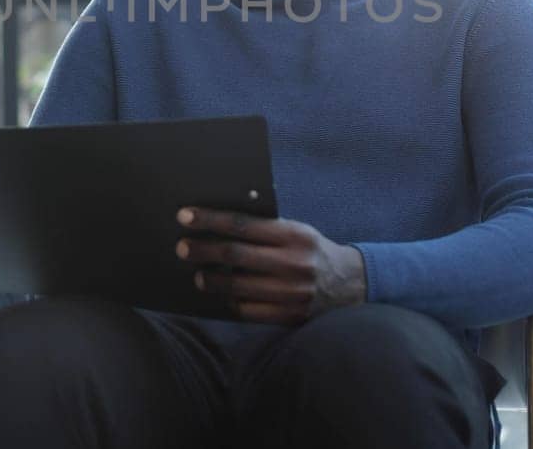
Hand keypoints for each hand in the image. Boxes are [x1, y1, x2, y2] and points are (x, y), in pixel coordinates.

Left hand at [176, 207, 366, 323]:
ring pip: (237, 286)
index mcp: (295, 235)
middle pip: (235, 255)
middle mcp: (294, 263)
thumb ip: (267, 228)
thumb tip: (221, 223)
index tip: (185, 216)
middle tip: (182, 247)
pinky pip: (248, 310)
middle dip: (203, 250)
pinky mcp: (289, 315)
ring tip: (198, 275)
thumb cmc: (313, 251)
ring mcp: (292, 292)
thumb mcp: (298, 231)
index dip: (210, 220)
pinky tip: (222, 296)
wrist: (350, 285)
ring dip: (211, 280)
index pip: (243, 225)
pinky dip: (230, 302)